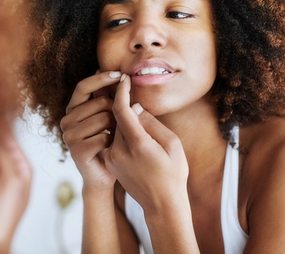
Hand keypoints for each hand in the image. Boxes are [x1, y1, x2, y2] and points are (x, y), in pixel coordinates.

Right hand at [60, 70, 121, 192]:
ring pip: (104, 118)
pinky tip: (112, 148)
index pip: (83, 86)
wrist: (104, 175)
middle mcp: (66, 121)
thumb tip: (110, 71)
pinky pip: (105, 136)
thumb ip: (106, 97)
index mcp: (72, 110)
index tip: (120, 74)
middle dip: (117, 111)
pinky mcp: (76, 151)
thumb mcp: (107, 117)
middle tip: (119, 125)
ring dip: (117, 127)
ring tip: (115, 137)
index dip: (101, 78)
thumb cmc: (109, 142)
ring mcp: (69, 137)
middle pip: (100, 102)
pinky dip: (114, 141)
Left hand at [104, 74, 188, 211]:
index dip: (122, 92)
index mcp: (136, 144)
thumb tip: (136, 107)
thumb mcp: (172, 144)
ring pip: (115, 129)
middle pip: (117, 118)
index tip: (125, 79)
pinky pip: (113, 140)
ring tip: (140, 122)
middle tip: (135, 96)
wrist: (162, 204)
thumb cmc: (173, 173)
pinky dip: (121, 132)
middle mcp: (119, 151)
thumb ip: (152, 122)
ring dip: (125, 121)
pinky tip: (135, 135)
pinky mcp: (110, 163)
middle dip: (125, 106)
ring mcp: (112, 158)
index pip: (121, 109)